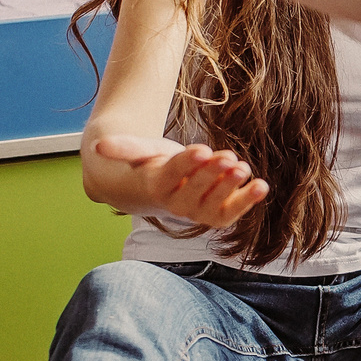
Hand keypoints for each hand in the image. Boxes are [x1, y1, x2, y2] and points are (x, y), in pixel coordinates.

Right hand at [92, 134, 268, 227]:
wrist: (161, 188)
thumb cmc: (152, 164)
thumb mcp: (140, 150)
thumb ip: (124, 148)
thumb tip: (98, 144)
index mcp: (157, 185)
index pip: (171, 175)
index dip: (187, 164)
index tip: (202, 149)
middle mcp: (177, 204)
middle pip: (195, 191)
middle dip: (212, 175)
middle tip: (228, 156)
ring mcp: (198, 212)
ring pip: (214, 205)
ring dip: (231, 188)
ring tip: (243, 168)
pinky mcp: (217, 215)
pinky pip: (232, 212)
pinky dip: (247, 202)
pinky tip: (262, 185)